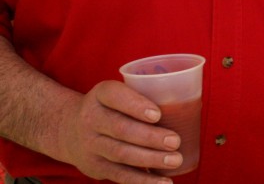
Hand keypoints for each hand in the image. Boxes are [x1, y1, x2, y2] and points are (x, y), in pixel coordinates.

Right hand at [55, 80, 183, 183]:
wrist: (68, 130)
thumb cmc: (111, 108)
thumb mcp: (119, 94)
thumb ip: (146, 96)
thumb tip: (190, 109)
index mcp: (101, 95)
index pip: (115, 96)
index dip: (136, 105)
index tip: (157, 114)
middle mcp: (91, 118)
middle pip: (121, 129)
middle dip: (150, 137)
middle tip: (175, 141)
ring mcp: (91, 145)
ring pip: (121, 154)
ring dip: (150, 159)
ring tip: (175, 160)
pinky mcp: (95, 167)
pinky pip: (119, 175)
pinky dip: (141, 181)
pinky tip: (162, 183)